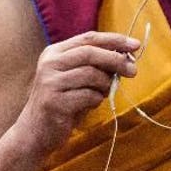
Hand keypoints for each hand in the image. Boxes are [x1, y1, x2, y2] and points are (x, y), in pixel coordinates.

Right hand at [14, 31, 139, 154]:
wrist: (35, 132)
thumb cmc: (63, 102)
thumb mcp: (77, 78)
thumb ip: (96, 65)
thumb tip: (127, 57)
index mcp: (55, 52)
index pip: (89, 38)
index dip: (114, 40)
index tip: (135, 45)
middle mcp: (49, 63)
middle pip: (90, 53)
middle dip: (116, 60)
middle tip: (133, 70)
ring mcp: (49, 82)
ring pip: (91, 74)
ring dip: (105, 85)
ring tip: (103, 93)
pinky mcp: (54, 102)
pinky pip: (88, 96)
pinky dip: (96, 100)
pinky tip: (90, 105)